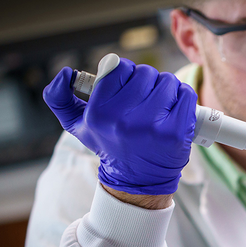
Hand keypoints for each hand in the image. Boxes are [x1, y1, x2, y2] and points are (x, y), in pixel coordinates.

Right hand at [43, 59, 196, 194]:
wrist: (138, 178)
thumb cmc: (110, 144)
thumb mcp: (77, 125)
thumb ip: (59, 98)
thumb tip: (66, 73)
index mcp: (98, 114)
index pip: (120, 67)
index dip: (126, 74)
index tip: (128, 87)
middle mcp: (124, 120)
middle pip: (146, 73)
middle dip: (147, 82)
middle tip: (145, 99)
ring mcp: (153, 126)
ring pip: (167, 81)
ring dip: (166, 89)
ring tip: (159, 107)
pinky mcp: (177, 131)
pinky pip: (186, 94)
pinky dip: (182, 97)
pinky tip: (174, 111)